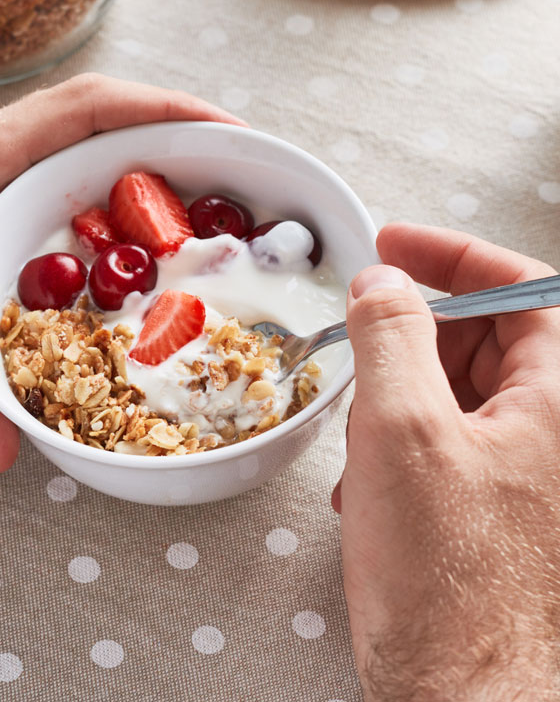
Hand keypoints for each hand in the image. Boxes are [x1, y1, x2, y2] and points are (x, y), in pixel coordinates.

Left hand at [0, 74, 240, 470]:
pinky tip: (86, 250)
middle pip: (84, 119)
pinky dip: (70, 198)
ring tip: (180, 212)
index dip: (163, 108)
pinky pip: (22, 178)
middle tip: (227, 180)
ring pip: (54, 147)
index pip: (81, 109)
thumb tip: (5, 445)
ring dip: (119, 165)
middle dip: (163, 136)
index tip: (229, 126)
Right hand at [338, 223, 559, 699]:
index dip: (456, 256)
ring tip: (360, 435)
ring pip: (470, 400)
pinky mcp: (511, 519)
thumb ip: (391, 336)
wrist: (468, 695)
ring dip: (402, 401)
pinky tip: (371, 488)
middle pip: (496, 342)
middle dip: (417, 338)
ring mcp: (542, 482)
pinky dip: (408, 450)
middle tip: (361, 336)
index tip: (396, 244)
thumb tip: (383, 284)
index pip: (529, 289)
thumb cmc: (451, 579)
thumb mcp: (402, 430)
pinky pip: (461, 451)